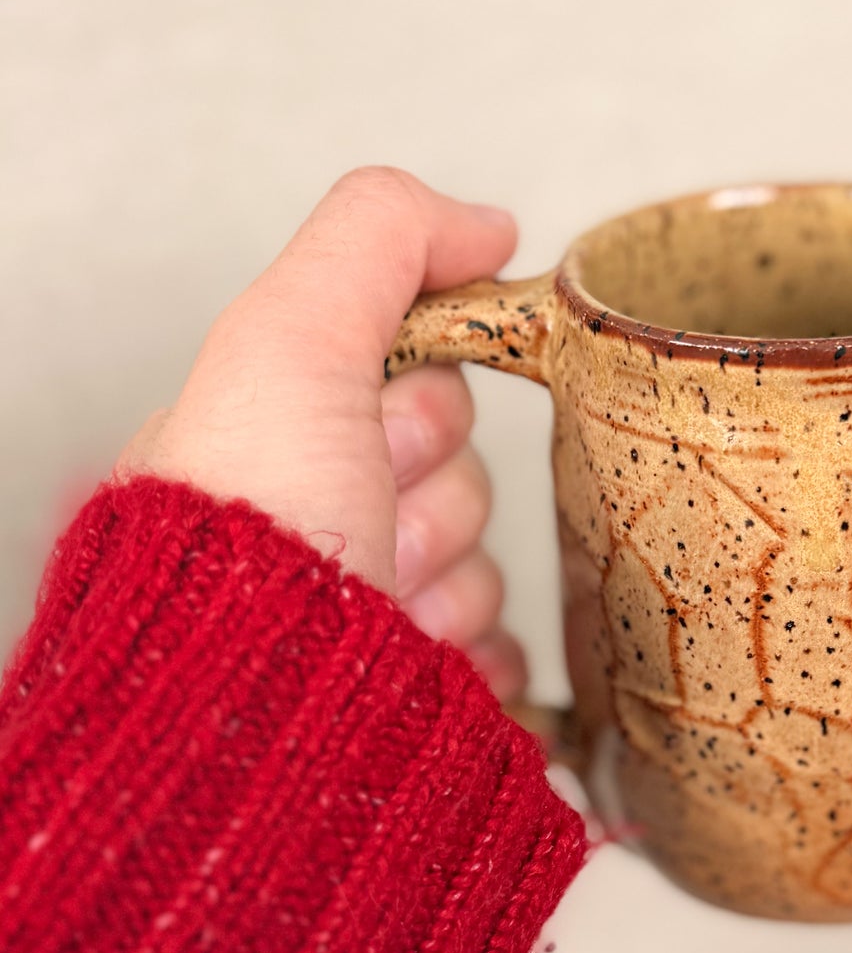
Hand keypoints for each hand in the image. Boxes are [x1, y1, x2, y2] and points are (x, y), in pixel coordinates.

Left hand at [118, 166, 528, 702]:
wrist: (257, 726)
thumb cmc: (247, 546)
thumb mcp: (290, 340)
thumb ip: (377, 242)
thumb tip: (484, 225)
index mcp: (268, 453)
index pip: (416, 389)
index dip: (422, 406)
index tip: (381, 436)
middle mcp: (311, 539)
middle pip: (461, 482)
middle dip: (437, 506)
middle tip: (377, 529)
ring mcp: (366, 630)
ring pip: (487, 573)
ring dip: (454, 589)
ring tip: (391, 615)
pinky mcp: (415, 708)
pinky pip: (504, 660)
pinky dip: (482, 662)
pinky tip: (430, 668)